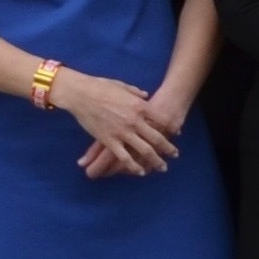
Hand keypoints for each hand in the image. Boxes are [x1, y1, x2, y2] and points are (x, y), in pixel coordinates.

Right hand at [53, 69, 178, 176]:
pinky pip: (124, 157)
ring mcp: (122, 132)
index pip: (163, 119)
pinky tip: (140, 171)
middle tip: (175, 155)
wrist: (80, 94)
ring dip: (156, 160)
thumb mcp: (124, 87)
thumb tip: (146, 95)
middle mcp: (135, 121)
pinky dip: (133, 166)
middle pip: (157, 138)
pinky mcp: (109, 140)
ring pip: (144, 151)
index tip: (177, 132)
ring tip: (163, 168)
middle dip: (168, 148)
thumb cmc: (101, 86)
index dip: (172, 126)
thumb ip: (137, 93)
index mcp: (141, 106)